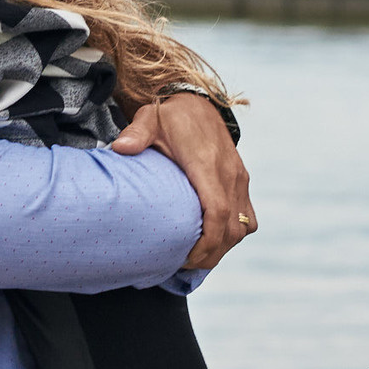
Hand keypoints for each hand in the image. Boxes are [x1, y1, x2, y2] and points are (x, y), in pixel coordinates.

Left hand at [111, 94, 254, 269]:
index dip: (205, 241)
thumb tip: (121, 148)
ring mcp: (239, 178)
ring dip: (223, 248)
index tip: (186, 258)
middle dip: (211, 254)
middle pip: (231, 228)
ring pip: (242, 227)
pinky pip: (248, 217)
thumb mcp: (150, 118)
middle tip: (184, 266)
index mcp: (207, 164)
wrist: (197, 102)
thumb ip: (137, 134)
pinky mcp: (242, 181)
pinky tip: (213, 240)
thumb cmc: (170, 115)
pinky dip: (234, 234)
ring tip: (197, 258)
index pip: (217, 211)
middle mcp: (229, 173)